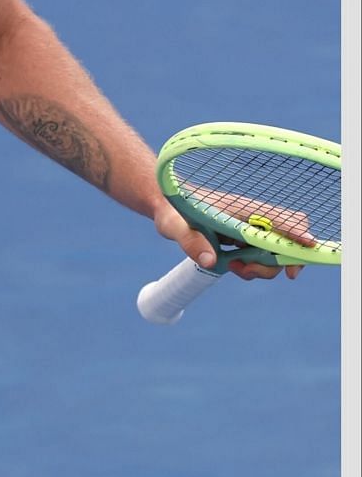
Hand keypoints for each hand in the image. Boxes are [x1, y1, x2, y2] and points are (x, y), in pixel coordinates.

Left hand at [152, 201, 304, 281]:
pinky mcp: (247, 238)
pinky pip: (264, 256)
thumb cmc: (173, 211)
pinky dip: (254, 266)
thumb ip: (191, 242)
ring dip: (262, 267)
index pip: (282, 220)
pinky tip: (230, 264)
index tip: (308, 247)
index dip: (297, 235)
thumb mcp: (175, 227)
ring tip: (232, 266)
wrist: (168, 206)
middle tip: (245, 269)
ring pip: (277, 253)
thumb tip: (210, 261)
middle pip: (289, 241)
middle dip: (277, 262)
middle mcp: (254, 218)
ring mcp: (253, 228)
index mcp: (243, 209)